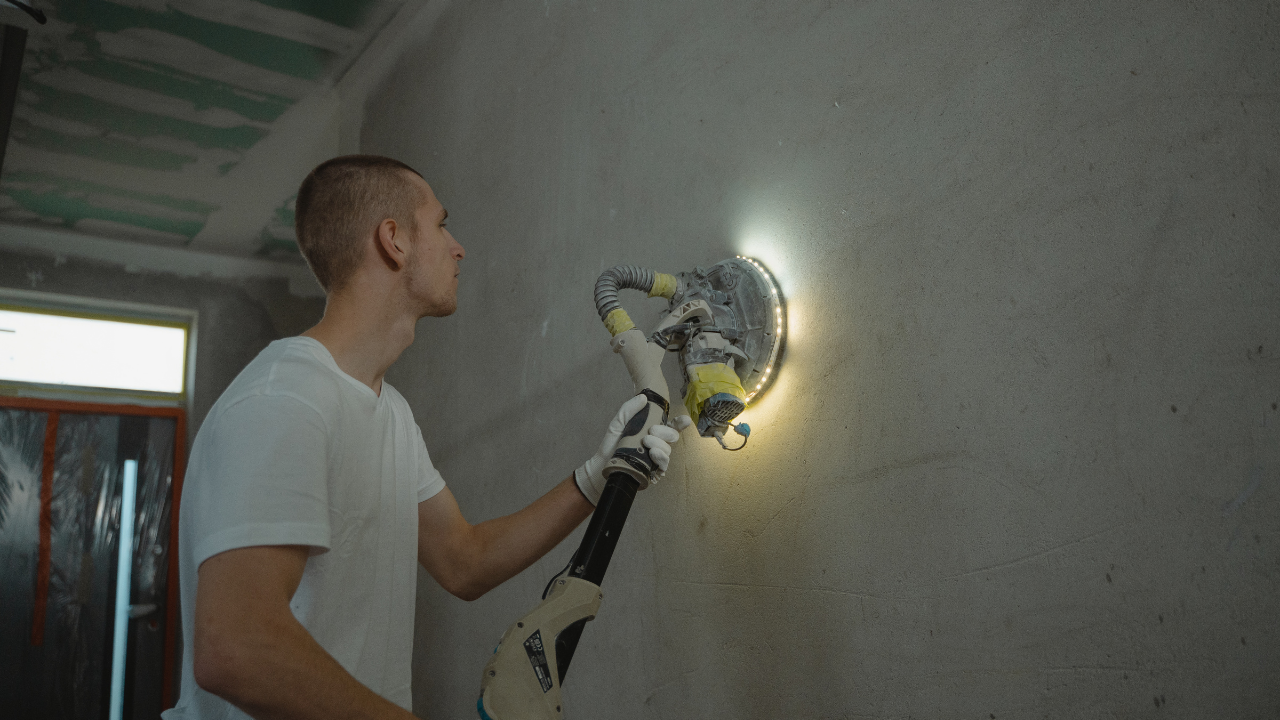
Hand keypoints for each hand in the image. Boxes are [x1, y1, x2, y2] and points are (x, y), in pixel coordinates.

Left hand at [574, 395, 691, 504]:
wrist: (602, 463)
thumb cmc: (611, 444)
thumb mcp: (618, 422)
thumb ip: (629, 409)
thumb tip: (643, 397)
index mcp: (652, 431)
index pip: (671, 426)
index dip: (680, 423)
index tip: (684, 420)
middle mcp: (657, 444)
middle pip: (672, 436)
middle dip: (664, 432)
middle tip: (650, 431)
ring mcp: (655, 458)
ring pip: (668, 450)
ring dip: (659, 445)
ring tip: (645, 443)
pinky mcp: (652, 472)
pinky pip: (664, 466)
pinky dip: (661, 459)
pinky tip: (653, 455)